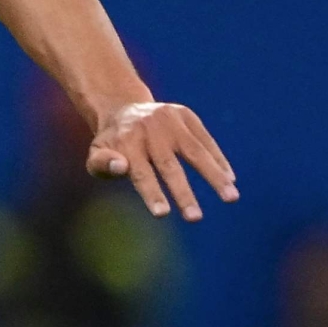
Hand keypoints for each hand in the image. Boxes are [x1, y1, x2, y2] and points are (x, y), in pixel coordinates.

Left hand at [89, 100, 237, 220]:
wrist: (124, 108)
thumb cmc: (112, 143)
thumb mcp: (96, 154)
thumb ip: (102, 165)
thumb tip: (120, 168)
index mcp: (126, 143)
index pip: (141, 173)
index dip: (152, 193)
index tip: (162, 214)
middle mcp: (150, 131)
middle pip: (169, 166)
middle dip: (184, 193)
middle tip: (195, 218)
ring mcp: (170, 121)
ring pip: (196, 151)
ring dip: (215, 175)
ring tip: (232, 198)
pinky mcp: (186, 115)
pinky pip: (205, 140)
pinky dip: (218, 160)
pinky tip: (230, 180)